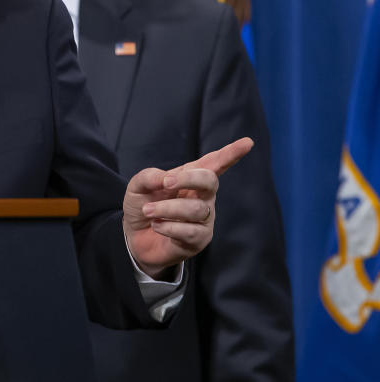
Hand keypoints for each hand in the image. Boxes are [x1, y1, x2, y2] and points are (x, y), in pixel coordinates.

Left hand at [122, 137, 252, 277]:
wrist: (134, 237)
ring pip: (195, 209)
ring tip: (148, 211)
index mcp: (190, 177)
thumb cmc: (142, 205)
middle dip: (189, 179)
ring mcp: (204, 218)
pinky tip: (157, 226)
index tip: (248, 142)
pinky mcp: (199, 239)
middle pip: (210, 181)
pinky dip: (168, 227)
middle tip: (166, 183)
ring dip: (166, 209)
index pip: (215, 163)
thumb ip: (150, 177)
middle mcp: (203, 196)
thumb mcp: (138, 186)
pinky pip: (190, 231)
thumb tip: (166, 178)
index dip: (231, 153)